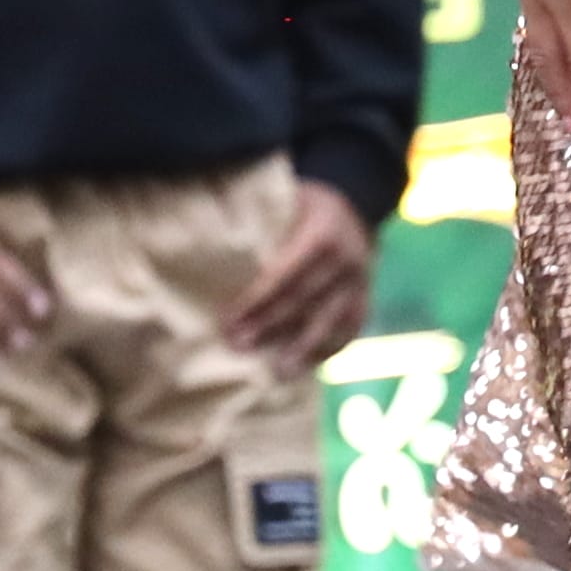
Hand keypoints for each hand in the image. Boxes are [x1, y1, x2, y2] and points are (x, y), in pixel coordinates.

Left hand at [220, 179, 378, 363]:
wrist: (357, 201)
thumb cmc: (304, 203)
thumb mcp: (288, 197)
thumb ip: (260, 220)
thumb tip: (205, 240)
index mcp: (324, 232)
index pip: (287, 272)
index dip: (257, 299)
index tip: (228, 319)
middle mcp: (348, 260)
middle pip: (304, 300)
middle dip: (269, 325)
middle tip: (237, 346)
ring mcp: (361, 282)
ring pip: (330, 322)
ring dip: (301, 349)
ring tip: (277, 373)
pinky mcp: (365, 299)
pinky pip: (348, 331)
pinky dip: (326, 352)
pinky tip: (303, 369)